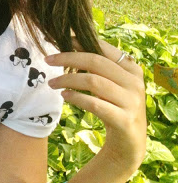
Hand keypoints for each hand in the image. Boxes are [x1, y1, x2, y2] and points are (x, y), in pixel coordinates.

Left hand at [45, 38, 146, 173]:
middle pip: (96, 62)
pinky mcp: (124, 119)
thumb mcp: (110, 84)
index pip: (103, 49)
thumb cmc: (114, 107)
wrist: (129, 143)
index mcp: (132, 68)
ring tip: (52, 82)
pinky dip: (77, 98)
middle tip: (48, 59)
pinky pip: (95, 104)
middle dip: (68, 58)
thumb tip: (70, 43)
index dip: (80, 42)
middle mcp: (135, 82)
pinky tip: (64, 96)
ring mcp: (131, 101)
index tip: (60, 39)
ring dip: (68, 80)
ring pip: (93, 81)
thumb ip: (98, 67)